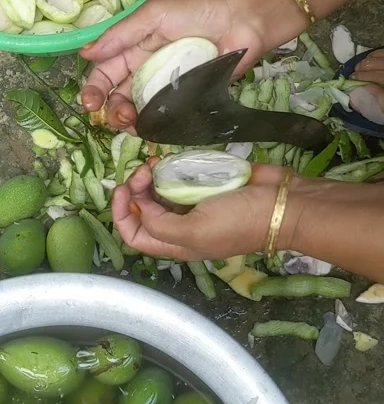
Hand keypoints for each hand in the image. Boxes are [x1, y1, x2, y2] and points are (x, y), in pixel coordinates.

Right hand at [80, 0, 268, 130]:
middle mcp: (146, 71)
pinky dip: (155, 127)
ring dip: (129, 121)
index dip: (94, 89)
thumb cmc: (197, 10)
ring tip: (132, 122)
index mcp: (134, 49)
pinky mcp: (187, 101)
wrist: (242, 20)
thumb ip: (121, 35)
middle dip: (111, 110)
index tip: (90, 103)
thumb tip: (85, 53)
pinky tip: (151, 130)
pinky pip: (166, 118)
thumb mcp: (153, 15)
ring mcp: (166, 88)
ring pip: (139, 111)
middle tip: (117, 116)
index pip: (105, 73)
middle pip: (118, 97)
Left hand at [112, 160, 289, 260]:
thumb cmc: (239, 221)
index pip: (135, 237)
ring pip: (158, 191)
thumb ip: (159, 224)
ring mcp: (195, 203)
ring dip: (150, 176)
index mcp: (177, 245)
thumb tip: (140, 205)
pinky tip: (169, 158)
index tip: (123, 189)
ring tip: (155, 162)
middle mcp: (182, 226)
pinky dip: (169, 167)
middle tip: (144, 170)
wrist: (283, 203)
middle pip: (143, 210)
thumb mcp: (194, 232)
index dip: (121, 214)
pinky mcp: (207, 184)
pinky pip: (179, 176)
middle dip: (135, 189)